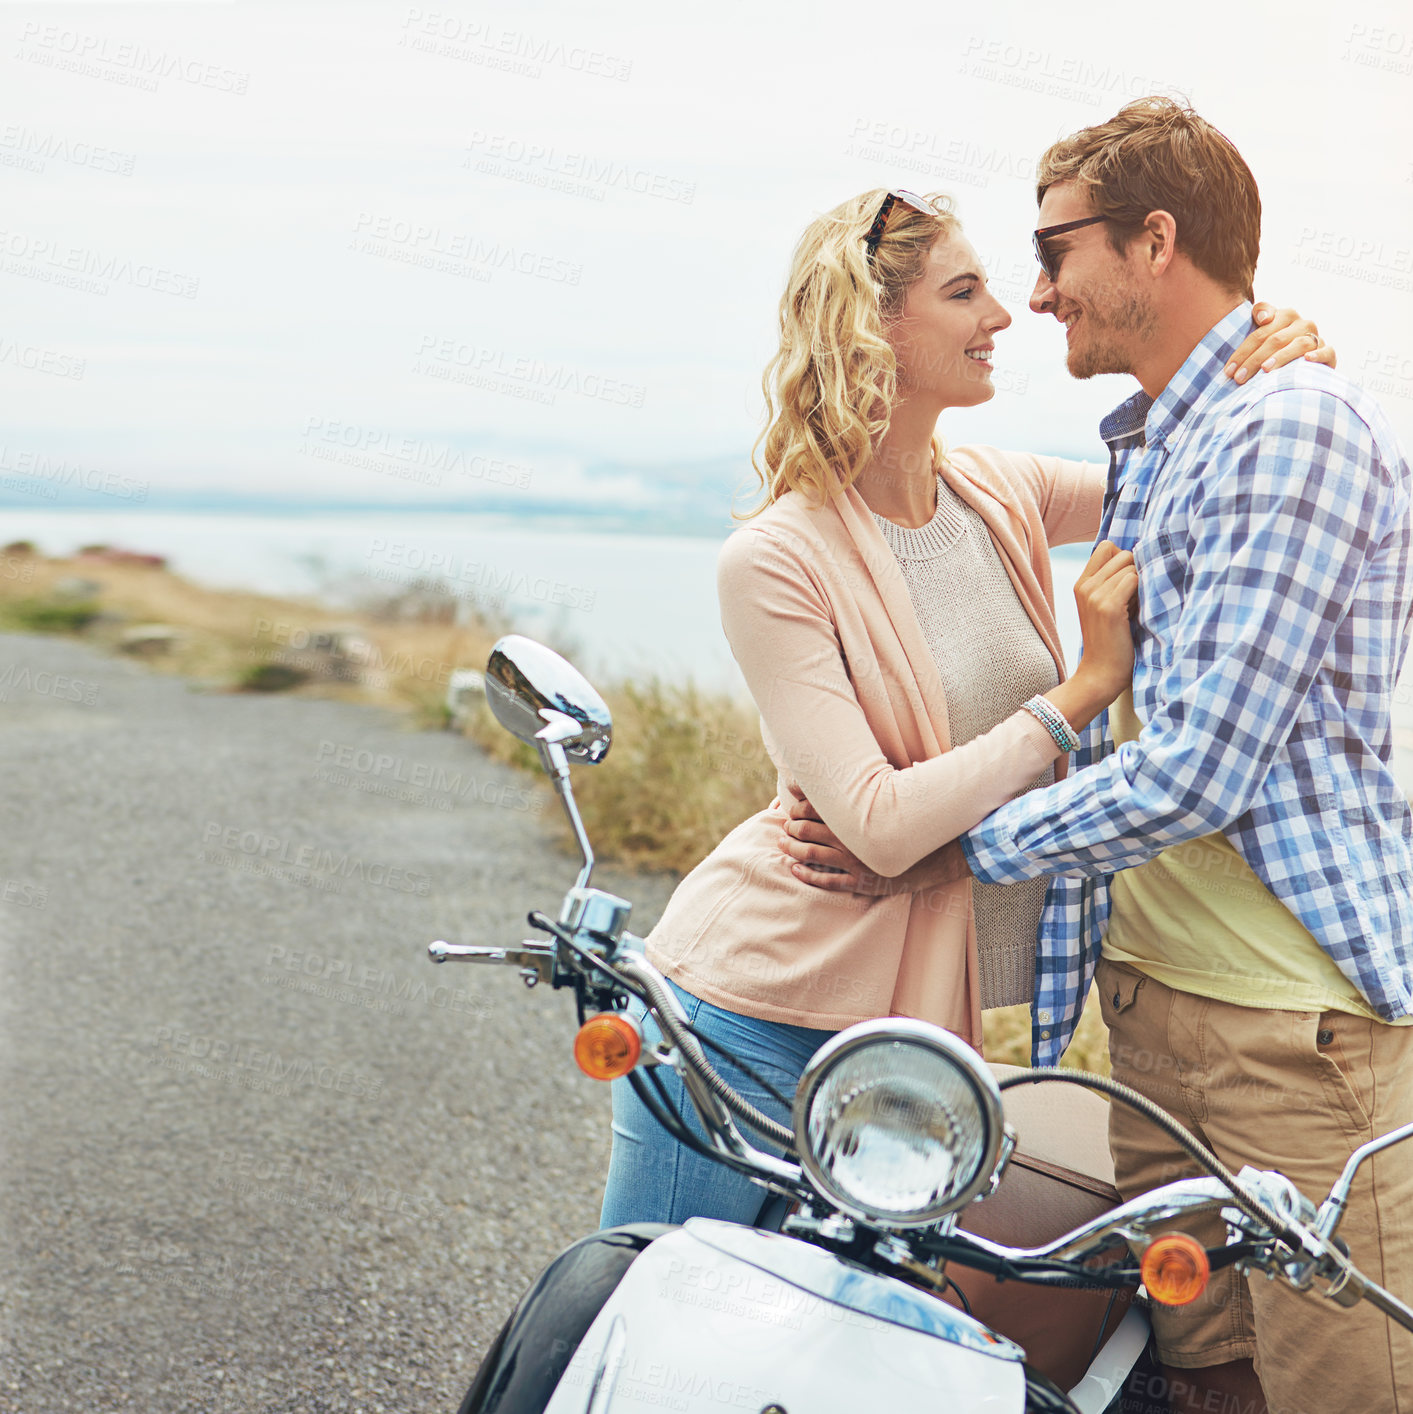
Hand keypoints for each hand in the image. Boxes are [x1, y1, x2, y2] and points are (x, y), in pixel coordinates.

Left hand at [779, 794, 970, 893]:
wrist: (946, 852)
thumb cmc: (920, 818)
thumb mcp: (899, 791)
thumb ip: (878, 778)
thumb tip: (861, 759)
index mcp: (856, 812)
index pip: (813, 805)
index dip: (797, 805)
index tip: (792, 805)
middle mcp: (851, 836)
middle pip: (806, 829)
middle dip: (791, 827)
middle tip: (785, 826)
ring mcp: (855, 860)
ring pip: (811, 854)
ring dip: (792, 848)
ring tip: (783, 844)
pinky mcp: (863, 881)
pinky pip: (827, 881)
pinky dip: (807, 875)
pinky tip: (795, 870)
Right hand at [1067, 540, 1138, 703]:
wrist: (1101, 673)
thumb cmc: (1112, 641)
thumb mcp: (1106, 605)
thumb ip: (1114, 582)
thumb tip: (1140, 558)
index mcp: (1082, 583)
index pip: (1107, 546)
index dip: (1124, 558)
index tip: (1129, 581)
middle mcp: (1085, 585)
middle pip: (1122, 553)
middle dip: (1135, 569)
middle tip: (1135, 597)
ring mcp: (1094, 595)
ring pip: (1130, 564)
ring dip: (1141, 581)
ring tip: (1136, 606)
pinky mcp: (1108, 606)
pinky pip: (1134, 579)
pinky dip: (1143, 591)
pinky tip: (1138, 611)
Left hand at [1226, 302, 1336, 384]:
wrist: (1300, 363)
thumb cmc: (1273, 348)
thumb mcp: (1262, 332)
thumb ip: (1260, 315)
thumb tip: (1263, 317)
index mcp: (1285, 316)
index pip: (1260, 332)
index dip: (1243, 351)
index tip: (1228, 370)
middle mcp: (1303, 324)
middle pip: (1276, 340)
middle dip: (1254, 360)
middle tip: (1239, 378)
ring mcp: (1316, 337)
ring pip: (1299, 345)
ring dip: (1281, 357)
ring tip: (1265, 370)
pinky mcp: (1329, 353)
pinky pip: (1327, 351)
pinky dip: (1318, 355)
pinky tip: (1307, 360)